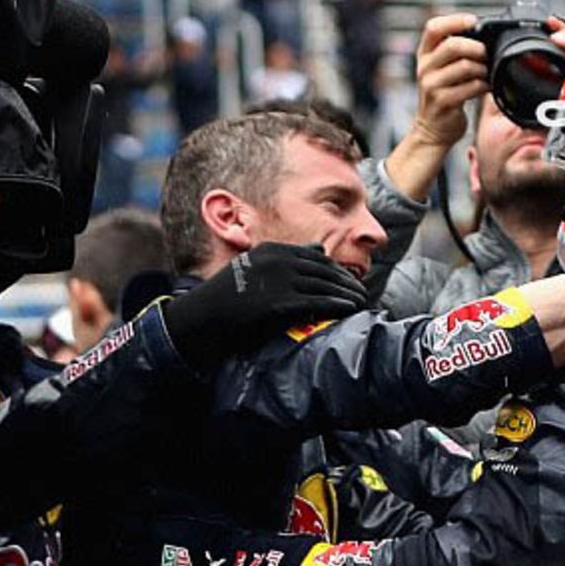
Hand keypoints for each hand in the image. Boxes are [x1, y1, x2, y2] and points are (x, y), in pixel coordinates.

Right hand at [162, 243, 369, 367]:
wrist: (202, 318)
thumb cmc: (227, 297)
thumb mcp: (254, 267)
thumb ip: (286, 257)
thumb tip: (319, 248)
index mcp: (272, 250)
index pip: (316, 257)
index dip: (337, 270)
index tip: (350, 280)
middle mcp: (277, 261)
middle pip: (325, 270)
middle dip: (347, 282)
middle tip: (362, 293)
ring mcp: (278, 282)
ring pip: (325, 285)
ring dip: (348, 294)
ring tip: (361, 302)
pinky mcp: (279, 304)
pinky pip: (317, 302)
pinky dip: (337, 304)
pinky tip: (349, 309)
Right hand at [405, 13, 485, 152]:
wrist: (433, 130)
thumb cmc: (444, 96)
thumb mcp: (442, 70)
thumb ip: (454, 52)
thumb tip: (483, 35)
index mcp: (424, 54)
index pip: (433, 27)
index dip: (454, 21)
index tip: (473, 21)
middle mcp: (424, 67)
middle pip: (452, 45)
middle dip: (476, 47)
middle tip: (487, 53)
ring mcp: (431, 85)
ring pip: (464, 66)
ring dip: (482, 68)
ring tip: (488, 73)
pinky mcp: (442, 102)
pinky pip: (469, 87)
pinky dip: (483, 86)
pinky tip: (486, 87)